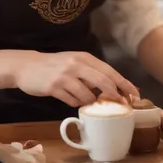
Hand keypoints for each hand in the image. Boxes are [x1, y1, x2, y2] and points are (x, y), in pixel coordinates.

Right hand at [14, 51, 139, 106]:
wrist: (27, 66)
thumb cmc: (55, 66)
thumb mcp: (74, 62)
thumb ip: (91, 72)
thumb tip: (114, 88)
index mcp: (84, 57)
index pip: (110, 71)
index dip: (124, 84)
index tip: (135, 94)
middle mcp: (76, 64)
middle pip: (103, 81)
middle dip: (114, 95)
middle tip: (120, 105)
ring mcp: (64, 75)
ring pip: (87, 95)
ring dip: (90, 102)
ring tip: (83, 99)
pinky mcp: (54, 87)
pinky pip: (72, 101)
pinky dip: (74, 103)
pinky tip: (69, 99)